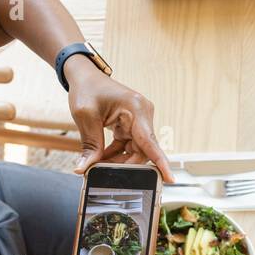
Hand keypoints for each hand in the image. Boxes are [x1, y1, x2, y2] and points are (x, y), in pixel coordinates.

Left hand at [66, 63, 174, 181]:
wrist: (85, 75)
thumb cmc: (87, 88)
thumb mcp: (85, 116)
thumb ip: (89, 145)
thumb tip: (84, 168)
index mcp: (136, 109)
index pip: (151, 142)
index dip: (161, 163)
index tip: (170, 179)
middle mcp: (143, 115)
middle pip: (143, 151)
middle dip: (125, 165)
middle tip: (103, 172)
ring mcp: (139, 120)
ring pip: (136, 151)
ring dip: (119, 160)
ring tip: (99, 163)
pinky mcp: (133, 125)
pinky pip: (129, 146)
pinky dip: (117, 154)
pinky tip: (102, 157)